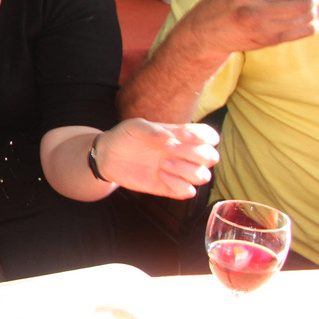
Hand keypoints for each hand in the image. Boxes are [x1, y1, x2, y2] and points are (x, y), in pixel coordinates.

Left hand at [93, 118, 220, 198]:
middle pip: (211, 157)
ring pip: (203, 176)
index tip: (183, 136)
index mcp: (181, 136)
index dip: (204, 137)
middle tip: (168, 148)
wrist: (107, 156)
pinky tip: (161, 175)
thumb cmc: (125, 137)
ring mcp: (177, 172)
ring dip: (187, 170)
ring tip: (162, 163)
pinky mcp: (168, 187)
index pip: (209, 136)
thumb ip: (152, 130)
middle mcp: (184, 154)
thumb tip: (169, 137)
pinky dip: (179, 185)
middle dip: (195, 153)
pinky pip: (188, 192)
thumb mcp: (135, 126)